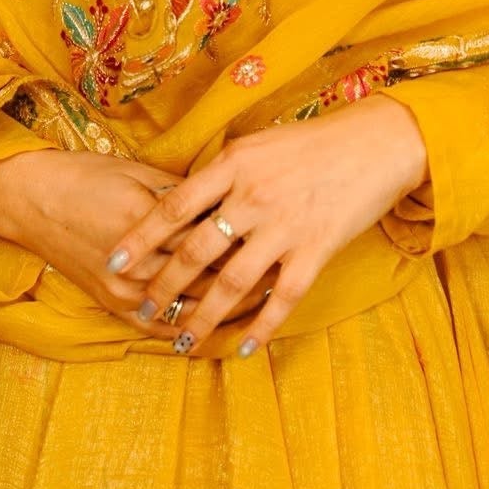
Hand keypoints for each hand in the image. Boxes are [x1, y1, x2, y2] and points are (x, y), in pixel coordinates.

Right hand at [0, 149, 276, 337]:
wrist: (31, 199)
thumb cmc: (88, 176)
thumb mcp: (139, 174)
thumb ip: (186, 196)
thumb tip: (230, 202)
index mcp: (150, 224)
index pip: (215, 241)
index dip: (252, 241)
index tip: (283, 235)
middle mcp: (140, 265)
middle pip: (208, 278)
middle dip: (250, 278)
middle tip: (286, 271)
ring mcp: (124, 292)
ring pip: (189, 308)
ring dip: (228, 310)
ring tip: (267, 305)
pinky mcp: (112, 305)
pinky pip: (162, 329)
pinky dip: (193, 331)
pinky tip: (220, 332)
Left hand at [103, 95, 427, 358]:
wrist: (374, 144)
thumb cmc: (312, 142)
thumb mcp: (258, 144)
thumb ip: (223, 172)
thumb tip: (183, 197)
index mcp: (234, 165)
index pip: (174, 205)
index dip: (141, 235)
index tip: (114, 259)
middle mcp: (253, 196)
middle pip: (195, 250)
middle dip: (163, 286)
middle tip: (141, 310)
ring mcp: (285, 226)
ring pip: (231, 282)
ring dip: (203, 317)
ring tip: (181, 341)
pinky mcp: (316, 250)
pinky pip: (281, 297)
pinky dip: (260, 326)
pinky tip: (243, 346)